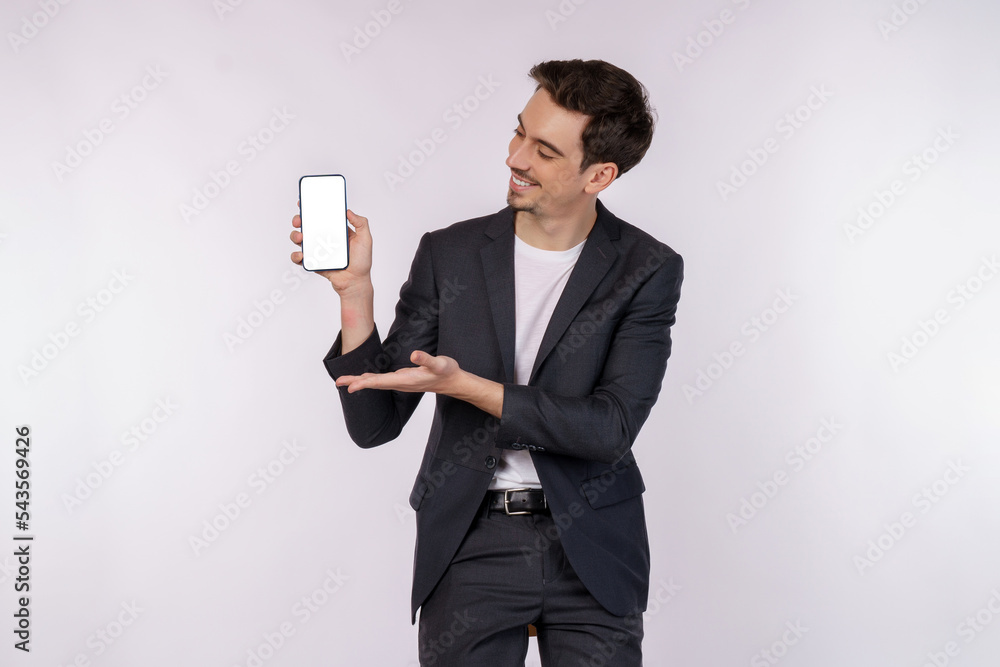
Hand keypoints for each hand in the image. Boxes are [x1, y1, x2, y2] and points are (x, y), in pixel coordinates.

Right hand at [290, 206, 372, 295]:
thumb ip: (361, 223)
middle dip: (299, 220)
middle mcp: (325, 239)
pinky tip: (301, 254)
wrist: (355, 282)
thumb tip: (348, 211)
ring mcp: (317, 250)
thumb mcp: (366, 240)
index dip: (312, 208)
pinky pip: (299, 257)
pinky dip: (296, 255)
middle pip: (307, 226)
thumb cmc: (362, 262)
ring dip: (295, 236)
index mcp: (336, 231)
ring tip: (300, 238)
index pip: (322, 216)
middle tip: (299, 220)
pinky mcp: (313, 262)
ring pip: (300, 239)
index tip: (305, 202)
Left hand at [335, 350, 463, 395]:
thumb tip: (414, 354)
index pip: (381, 382)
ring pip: (377, 383)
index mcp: (406, 380)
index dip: (365, 384)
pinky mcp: (403, 379)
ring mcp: (401, 382)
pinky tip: (364, 379)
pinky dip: (370, 380)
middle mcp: (401, 383)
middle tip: (338, 382)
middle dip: (356, 383)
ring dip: (360, 382)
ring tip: (344, 381)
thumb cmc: (447, 372)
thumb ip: (427, 359)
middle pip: (374, 384)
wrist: (453, 382)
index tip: (350, 387)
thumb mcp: (440, 363)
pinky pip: (382, 381)